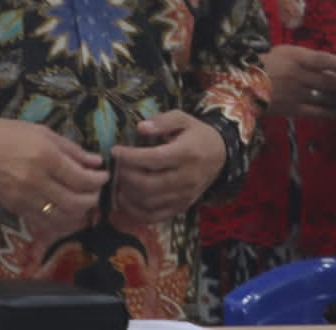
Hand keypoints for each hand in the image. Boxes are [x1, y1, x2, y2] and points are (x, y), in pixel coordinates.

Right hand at [0, 119, 107, 237]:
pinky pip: (45, 223)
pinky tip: (67, 215)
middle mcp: (37, 180)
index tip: (103, 175)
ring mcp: (26, 198)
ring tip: (84, 204)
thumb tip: (95, 161)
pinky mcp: (16, 209)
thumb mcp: (40, 132)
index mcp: (45, 156)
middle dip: (93, 198)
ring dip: (80, 214)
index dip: (99, 180)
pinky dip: (61, 223)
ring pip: (63, 217)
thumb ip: (70, 148)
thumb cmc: (6, 133)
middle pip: (77, 201)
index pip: (82, 178)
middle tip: (96, 191)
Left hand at [111, 112, 226, 223]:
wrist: (220, 155)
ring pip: (149, 202)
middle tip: (116, 166)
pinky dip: (136, 212)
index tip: (115, 151)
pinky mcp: (181, 207)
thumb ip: (163, 121)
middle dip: (126, 176)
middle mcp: (187, 178)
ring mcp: (184, 196)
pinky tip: (125, 199)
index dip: (130, 157)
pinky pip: (155, 216)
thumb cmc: (197, 134)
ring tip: (118, 180)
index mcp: (187, 154)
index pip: (154, 159)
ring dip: (128, 193)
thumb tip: (140, 127)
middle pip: (149, 185)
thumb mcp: (183, 119)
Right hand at [263, 45, 335, 119]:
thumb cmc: (263, 65)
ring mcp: (296, 94)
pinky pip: (319, 113)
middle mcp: (297, 76)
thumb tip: (333, 64)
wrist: (242, 86)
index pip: (321, 60)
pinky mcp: (294, 110)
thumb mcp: (283, 53)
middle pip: (330, 81)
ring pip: (328, 98)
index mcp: (293, 58)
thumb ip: (306, 58)